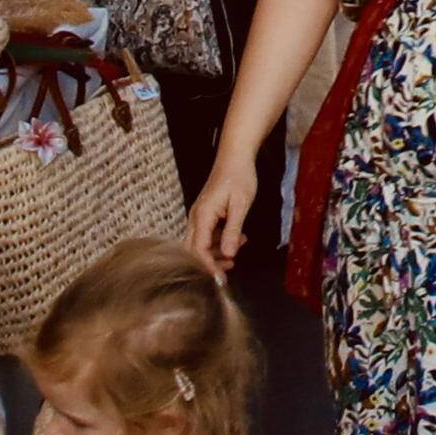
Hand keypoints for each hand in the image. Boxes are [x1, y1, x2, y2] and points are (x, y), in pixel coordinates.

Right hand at [184, 153, 257, 276]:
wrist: (235, 155)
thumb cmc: (239, 176)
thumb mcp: (241, 205)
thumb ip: (232, 230)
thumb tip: (228, 254)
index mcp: (202, 215)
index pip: (198, 249)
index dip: (207, 266)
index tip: (219, 278)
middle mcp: (196, 217)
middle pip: (194, 249)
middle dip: (209, 263)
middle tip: (228, 272)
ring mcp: (199, 215)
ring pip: (200, 243)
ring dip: (216, 251)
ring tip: (238, 250)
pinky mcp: (206, 213)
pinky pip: (207, 234)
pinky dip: (220, 240)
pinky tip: (238, 238)